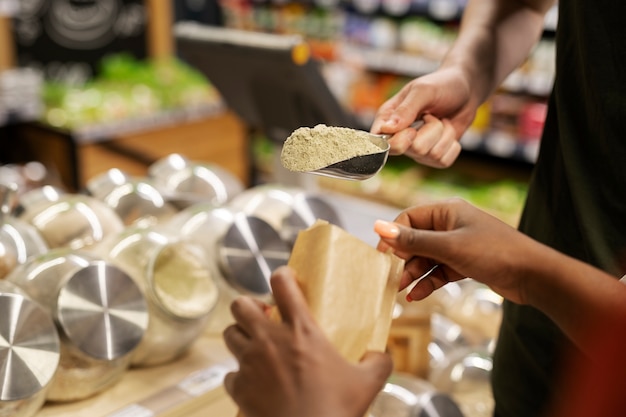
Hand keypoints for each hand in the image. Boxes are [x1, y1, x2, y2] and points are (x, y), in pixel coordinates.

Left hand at [223, 266, 392, 416]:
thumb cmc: (336, 409)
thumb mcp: (368, 382)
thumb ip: (378, 361)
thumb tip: (381, 355)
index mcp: (301, 330)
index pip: (282, 283)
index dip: (282, 275)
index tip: (286, 280)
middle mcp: (270, 340)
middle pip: (239, 304)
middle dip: (248, 307)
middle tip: (263, 318)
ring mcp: (250, 363)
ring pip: (229, 334)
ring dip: (241, 337)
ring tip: (255, 346)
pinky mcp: (239, 388)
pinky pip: (230, 374)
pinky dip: (240, 377)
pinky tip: (254, 384)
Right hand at [370, 67, 478, 167]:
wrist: (466, 89)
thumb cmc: (441, 84)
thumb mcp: (423, 91)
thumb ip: (405, 109)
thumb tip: (387, 129)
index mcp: (388, 119)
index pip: (380, 143)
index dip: (398, 140)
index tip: (411, 129)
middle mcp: (399, 137)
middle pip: (412, 150)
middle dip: (431, 130)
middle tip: (431, 115)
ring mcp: (416, 149)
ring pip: (432, 155)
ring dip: (444, 134)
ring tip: (441, 119)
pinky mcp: (433, 156)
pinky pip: (444, 161)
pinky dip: (452, 144)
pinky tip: (448, 130)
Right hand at [374, 198, 531, 303]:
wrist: (533, 275)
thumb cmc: (494, 253)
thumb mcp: (448, 247)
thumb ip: (412, 240)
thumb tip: (378, 227)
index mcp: (446, 212)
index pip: (408, 219)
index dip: (393, 237)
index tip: (382, 257)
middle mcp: (450, 225)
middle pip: (415, 240)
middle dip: (403, 260)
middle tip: (391, 278)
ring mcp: (458, 245)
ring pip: (426, 258)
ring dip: (413, 274)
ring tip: (401, 290)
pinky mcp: (464, 263)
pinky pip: (438, 271)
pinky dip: (428, 282)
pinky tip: (417, 295)